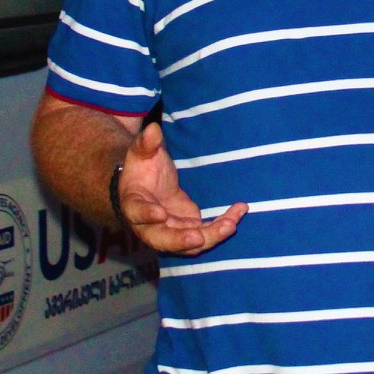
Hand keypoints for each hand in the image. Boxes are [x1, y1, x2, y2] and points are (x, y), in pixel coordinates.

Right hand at [117, 120, 247, 255]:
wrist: (149, 186)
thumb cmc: (142, 169)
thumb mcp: (141, 153)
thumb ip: (146, 143)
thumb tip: (153, 129)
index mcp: (134, 205)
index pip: (137, 212)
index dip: (147, 215)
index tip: (160, 213)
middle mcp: (150, 226)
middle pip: (163, 240)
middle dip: (181, 241)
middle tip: (198, 238)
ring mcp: (172, 231)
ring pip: (189, 244)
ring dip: (211, 236)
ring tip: (231, 224)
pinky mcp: (190, 229)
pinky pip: (207, 232)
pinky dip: (224, 224)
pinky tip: (239, 210)